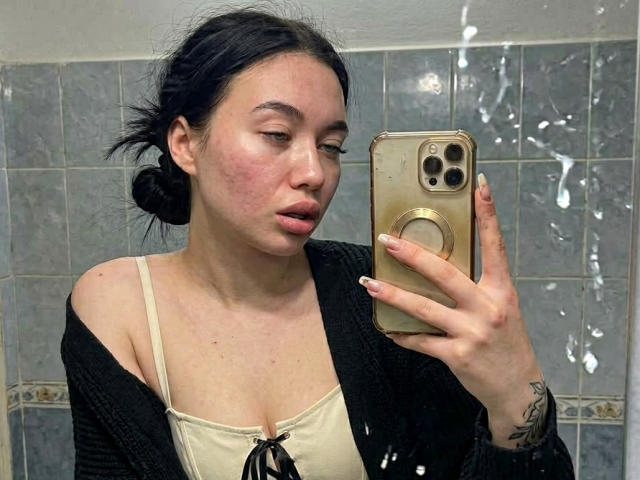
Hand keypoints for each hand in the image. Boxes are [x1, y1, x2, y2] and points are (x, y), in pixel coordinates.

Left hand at [359, 173, 547, 447]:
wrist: (518, 388)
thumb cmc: (507, 342)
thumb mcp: (501, 308)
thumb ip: (475, 288)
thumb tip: (436, 268)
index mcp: (501, 291)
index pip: (494, 246)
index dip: (488, 215)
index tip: (480, 186)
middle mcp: (487, 308)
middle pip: (445, 274)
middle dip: (413, 255)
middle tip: (388, 241)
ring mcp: (471, 332)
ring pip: (424, 308)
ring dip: (393, 295)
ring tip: (371, 284)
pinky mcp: (457, 355)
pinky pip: (420, 340)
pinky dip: (401, 333)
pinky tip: (386, 327)